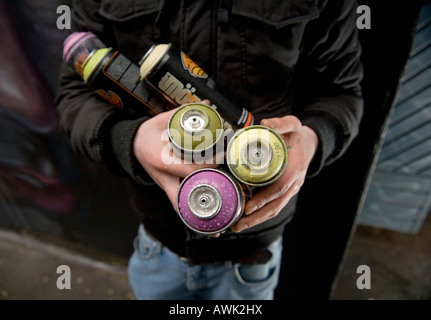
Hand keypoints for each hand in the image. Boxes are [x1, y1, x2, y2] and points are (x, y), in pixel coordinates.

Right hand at [133, 103, 218, 209]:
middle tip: (223, 180)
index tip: (221, 156)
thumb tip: (206, 103)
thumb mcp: (162, 120)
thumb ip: (184, 112)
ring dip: (199, 202)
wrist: (131, 146)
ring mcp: (164, 186)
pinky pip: (179, 202)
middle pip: (188, 195)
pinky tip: (205, 206)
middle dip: (208, 190)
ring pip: (181, 205)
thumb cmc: (148, 134)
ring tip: (218, 196)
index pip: (193, 169)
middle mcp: (163, 178)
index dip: (211, 164)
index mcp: (162, 161)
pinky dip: (191, 204)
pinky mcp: (166, 189)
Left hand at [231, 115, 318, 232]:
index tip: (249, 206)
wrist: (309, 145)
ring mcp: (290, 190)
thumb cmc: (297, 136)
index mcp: (295, 168)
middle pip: (276, 205)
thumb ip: (281, 123)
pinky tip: (246, 219)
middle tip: (238, 225)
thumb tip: (265, 123)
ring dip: (257, 220)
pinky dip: (260, 215)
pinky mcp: (285, 193)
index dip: (264, 198)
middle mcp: (294, 183)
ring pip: (274, 209)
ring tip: (238, 227)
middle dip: (257, 217)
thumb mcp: (293, 124)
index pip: (279, 187)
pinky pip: (273, 207)